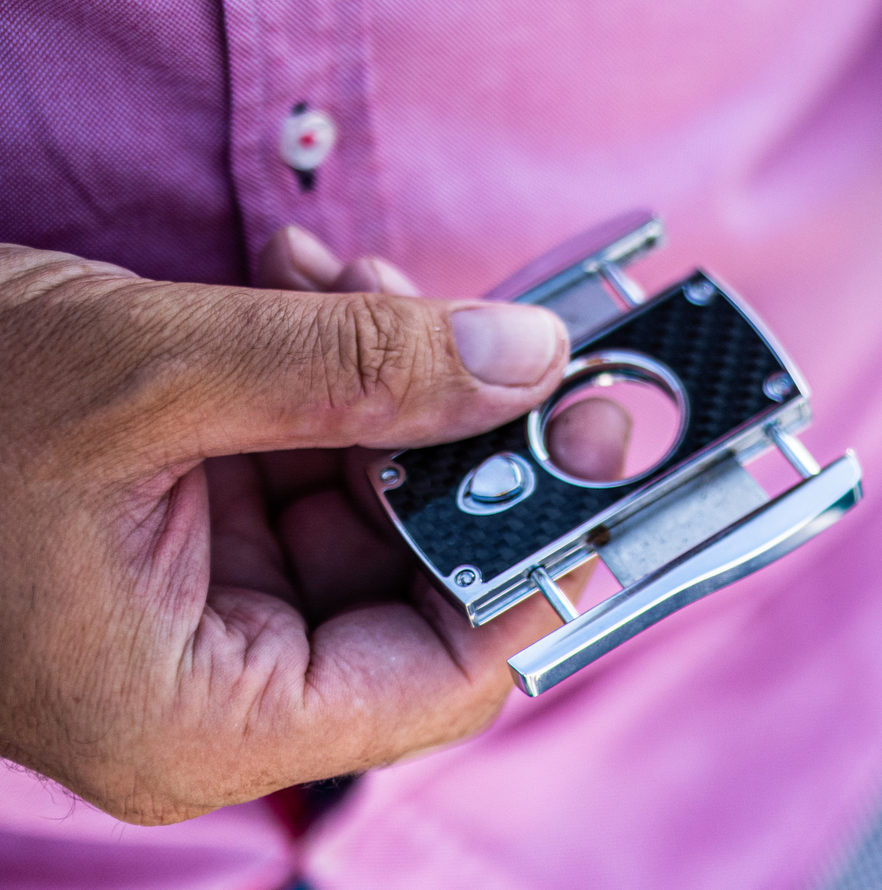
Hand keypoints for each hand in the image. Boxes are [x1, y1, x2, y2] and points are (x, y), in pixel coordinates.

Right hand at [0, 229, 576, 824]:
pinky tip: (305, 280)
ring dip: (387, 375)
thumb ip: (354, 368)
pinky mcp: (177, 529)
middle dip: (458, 436)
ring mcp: (191, 604)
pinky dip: (320, 367)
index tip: (618, 451)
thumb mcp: (150, 373)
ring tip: (354, 278)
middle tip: (517, 330)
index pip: (446, 674)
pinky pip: (300, 457)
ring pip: (366, 495)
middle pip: (418, 575)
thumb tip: (534, 359)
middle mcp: (207, 682)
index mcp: (196, 716)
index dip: (546, 561)